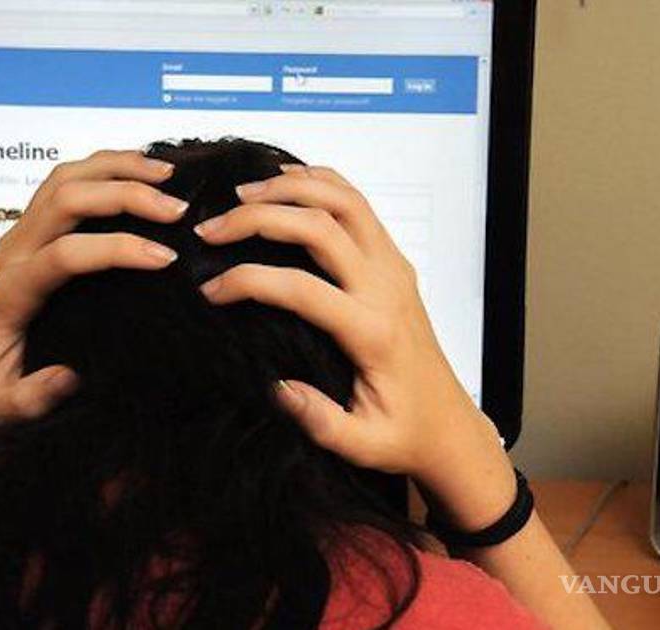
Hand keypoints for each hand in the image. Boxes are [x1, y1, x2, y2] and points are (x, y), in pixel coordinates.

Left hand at [0, 150, 186, 460]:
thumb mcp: (2, 407)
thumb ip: (32, 396)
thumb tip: (68, 377)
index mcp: (9, 291)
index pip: (65, 254)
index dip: (117, 249)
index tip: (165, 259)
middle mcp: (12, 252)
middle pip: (66, 198)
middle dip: (125, 194)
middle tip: (178, 209)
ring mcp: (20, 236)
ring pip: (64, 178)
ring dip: (116, 168)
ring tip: (167, 174)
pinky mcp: (30, 234)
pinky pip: (64, 184)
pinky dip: (104, 170)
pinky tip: (139, 175)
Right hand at [196, 164, 515, 528]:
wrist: (449, 425)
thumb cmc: (402, 434)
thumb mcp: (362, 445)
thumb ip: (320, 422)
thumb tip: (277, 389)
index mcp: (373, 332)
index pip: (302, 288)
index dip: (249, 281)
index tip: (210, 291)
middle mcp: (386, 288)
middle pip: (321, 226)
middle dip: (258, 217)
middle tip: (211, 228)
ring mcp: (394, 268)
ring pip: (344, 200)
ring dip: (290, 188)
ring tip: (241, 194)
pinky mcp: (394, 262)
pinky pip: (358, 205)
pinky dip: (320, 183)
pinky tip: (284, 183)